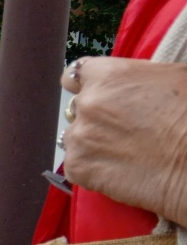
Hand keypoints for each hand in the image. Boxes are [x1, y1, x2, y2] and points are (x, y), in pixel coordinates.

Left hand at [62, 57, 186, 224]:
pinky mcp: (79, 168)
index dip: (86, 86)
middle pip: (77, 108)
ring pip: (74, 138)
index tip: (98, 96)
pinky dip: (91, 169)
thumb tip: (128, 86)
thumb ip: (135, 78)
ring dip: (91, 144)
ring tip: (122, 153)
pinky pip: (75, 166)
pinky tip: (117, 170)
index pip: (76, 74)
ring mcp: (79, 137)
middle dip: (95, 117)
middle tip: (122, 130)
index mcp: (107, 75)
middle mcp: (87, 103)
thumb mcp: (170, 77)